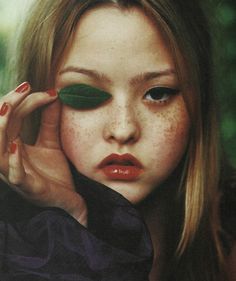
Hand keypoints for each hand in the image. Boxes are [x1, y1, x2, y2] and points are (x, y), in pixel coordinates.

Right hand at [0, 82, 86, 225]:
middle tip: (25, 87)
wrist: (68, 199)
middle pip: (0, 128)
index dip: (27, 101)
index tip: (51, 93)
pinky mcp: (27, 187)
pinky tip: (16, 145)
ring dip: (0, 128)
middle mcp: (8, 157)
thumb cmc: (55, 173)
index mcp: (13, 145)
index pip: (13, 117)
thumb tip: (54, 95)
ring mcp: (14, 173)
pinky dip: (12, 160)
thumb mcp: (52, 143)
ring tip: (9, 108)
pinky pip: (13, 174)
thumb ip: (50, 122)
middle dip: (8, 105)